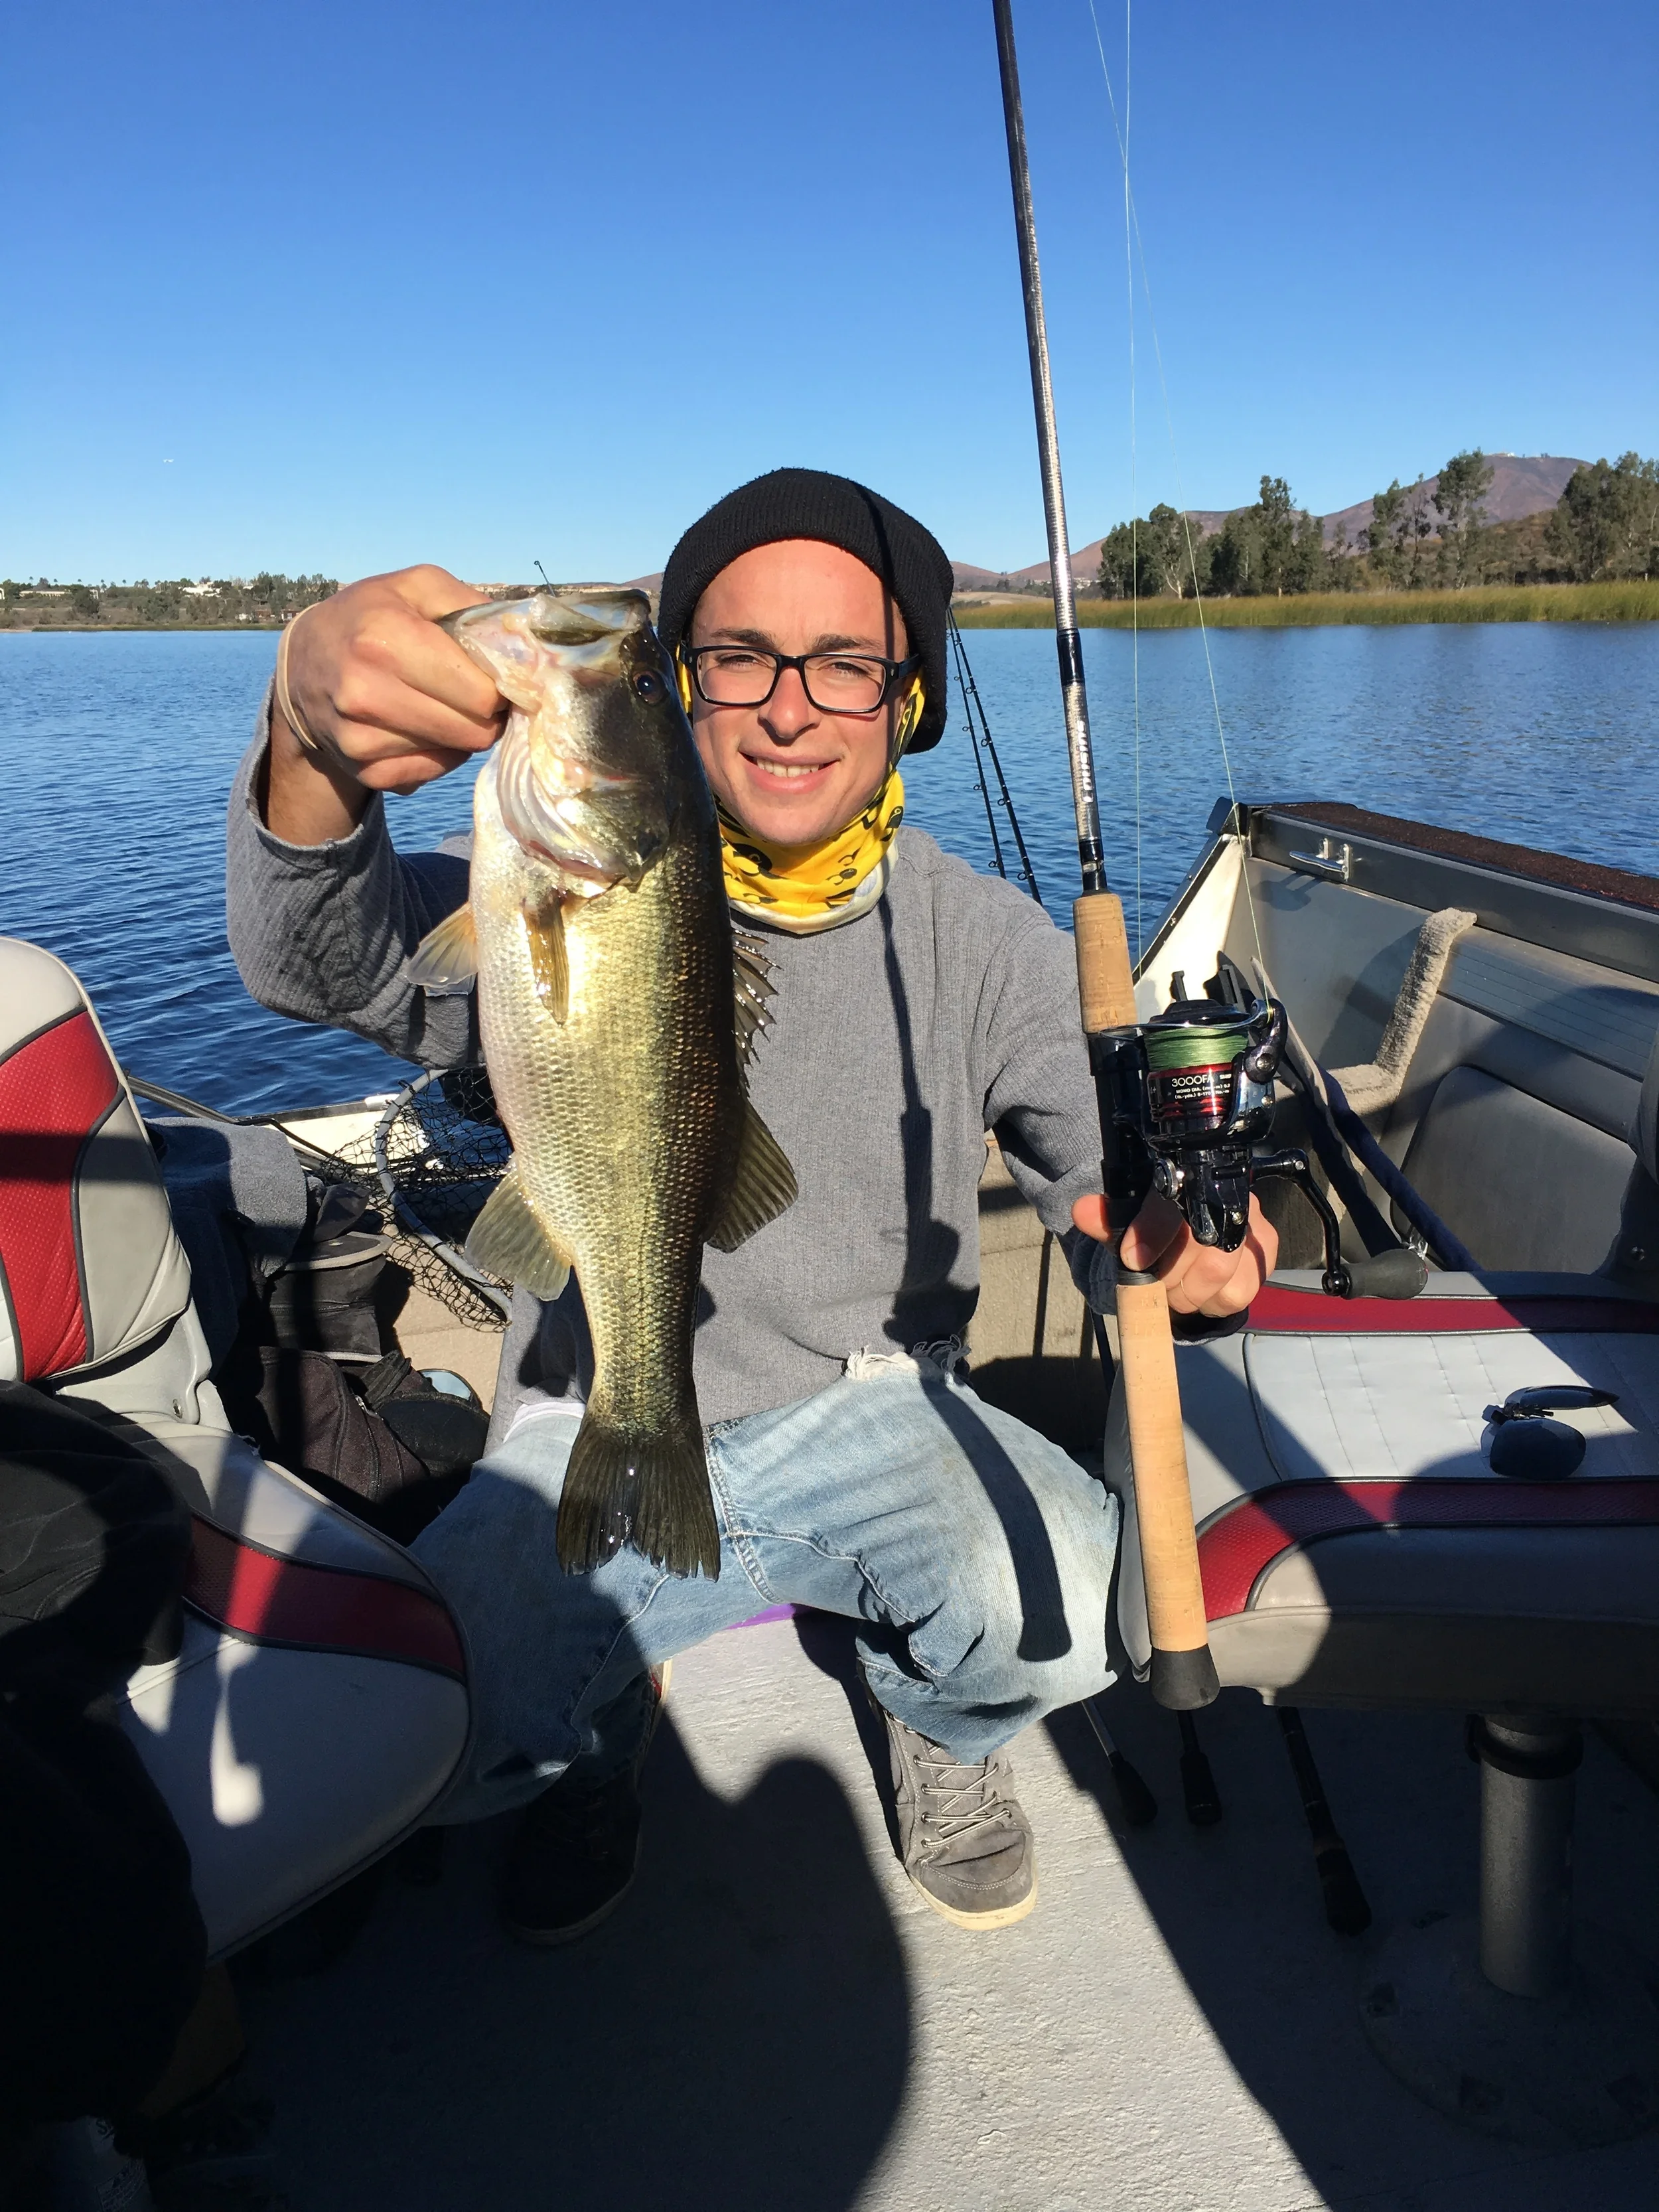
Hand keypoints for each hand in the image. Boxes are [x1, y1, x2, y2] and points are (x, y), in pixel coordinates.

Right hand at [265, 565, 506, 843]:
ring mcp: (360, 739)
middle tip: (470, 692)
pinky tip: (418, 724)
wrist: (304, 664)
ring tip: (438, 702)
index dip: (497, 686)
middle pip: (476, 731)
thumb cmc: (371, 616)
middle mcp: (365, 693)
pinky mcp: (365, 772)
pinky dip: (437, 752)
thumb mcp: (416, 587)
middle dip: (485, 712)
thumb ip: (472, 608)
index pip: (482, 694)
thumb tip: (526, 647)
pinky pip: (432, 772)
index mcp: (384, 638)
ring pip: (457, 753)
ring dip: (460, 731)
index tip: (489, 675)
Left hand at [1071, 1189, 1278, 1317]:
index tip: (1133, 1259)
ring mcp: (1251, 1222)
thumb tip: (1082, 1211)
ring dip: (1188, 1292)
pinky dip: (1211, 1302)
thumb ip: (1107, 1218)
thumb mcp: (1127, 1223)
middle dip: (1169, 1275)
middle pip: (1203, 1246)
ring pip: (1221, 1272)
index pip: (1176, 1201)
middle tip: (1152, 1282)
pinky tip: (1199, 1292)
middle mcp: (1226, 1193)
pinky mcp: (1265, 1253)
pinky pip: (1239, 1292)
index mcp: (1187, 1174)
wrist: (1186, 1236)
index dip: (1153, 1231)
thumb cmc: (1154, 1227)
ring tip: (1173, 1289)